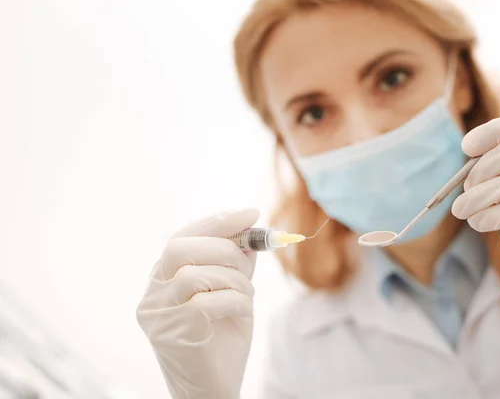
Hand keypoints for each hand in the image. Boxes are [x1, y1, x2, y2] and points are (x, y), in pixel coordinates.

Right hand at [136, 208, 259, 398]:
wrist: (214, 389)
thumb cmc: (222, 339)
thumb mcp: (232, 292)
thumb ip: (235, 264)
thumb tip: (250, 231)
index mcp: (163, 278)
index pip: (182, 237)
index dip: (217, 222)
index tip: (250, 213)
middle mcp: (152, 294)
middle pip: (179, 248)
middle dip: (225, 248)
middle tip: (248, 266)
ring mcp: (158, 315)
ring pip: (195, 274)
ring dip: (234, 280)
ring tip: (247, 296)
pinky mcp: (172, 334)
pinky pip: (207, 302)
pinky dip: (236, 301)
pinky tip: (242, 312)